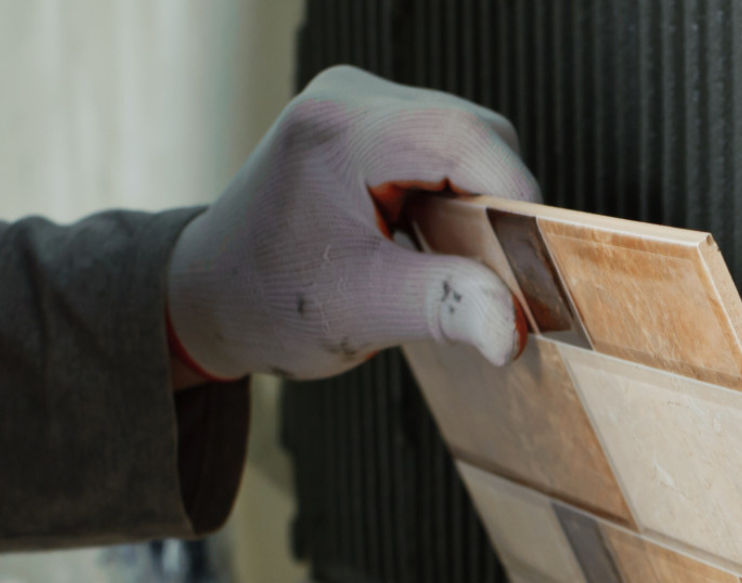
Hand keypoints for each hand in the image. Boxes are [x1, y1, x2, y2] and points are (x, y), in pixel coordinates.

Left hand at [166, 65, 539, 381]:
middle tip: (486, 276)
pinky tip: (432, 240)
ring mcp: (356, 105)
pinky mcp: (365, 126)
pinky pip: (445, 149)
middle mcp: (348, 97)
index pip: (468, 138)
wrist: (209, 298)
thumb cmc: (269, 304)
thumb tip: (512, 327)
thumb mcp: (362, 313)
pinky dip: (457, 197)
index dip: (516, 201)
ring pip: (468, 140)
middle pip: (477, 133)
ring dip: (479, 203)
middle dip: (497, 207)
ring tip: (451, 261)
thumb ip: (444, 308)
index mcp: (341, 130)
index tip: (531, 268)